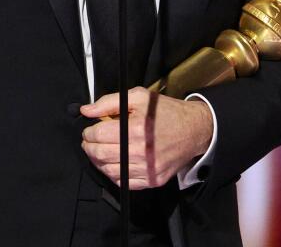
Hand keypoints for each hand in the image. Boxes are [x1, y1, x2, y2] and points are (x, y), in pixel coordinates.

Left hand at [80, 88, 212, 188]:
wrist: (193, 129)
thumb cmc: (165, 112)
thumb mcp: (138, 97)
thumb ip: (109, 102)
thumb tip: (86, 110)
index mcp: (135, 129)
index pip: (99, 135)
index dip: (88, 132)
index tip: (88, 130)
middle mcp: (141, 151)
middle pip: (100, 155)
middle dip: (89, 147)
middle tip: (89, 141)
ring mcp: (147, 168)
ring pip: (109, 171)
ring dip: (98, 162)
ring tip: (100, 151)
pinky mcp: (152, 179)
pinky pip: (124, 182)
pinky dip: (114, 173)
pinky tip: (115, 162)